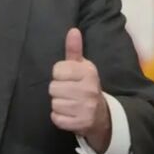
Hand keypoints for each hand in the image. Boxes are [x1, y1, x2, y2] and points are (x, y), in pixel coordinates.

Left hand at [50, 28, 110, 152]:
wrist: (100, 114)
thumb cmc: (86, 86)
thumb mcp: (82, 67)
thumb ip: (74, 50)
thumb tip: (73, 30)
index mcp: (88, 72)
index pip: (57, 70)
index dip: (59, 75)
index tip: (68, 78)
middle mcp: (89, 89)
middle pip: (53, 88)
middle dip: (58, 90)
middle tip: (68, 92)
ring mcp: (86, 107)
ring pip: (54, 103)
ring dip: (58, 104)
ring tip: (69, 103)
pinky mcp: (81, 123)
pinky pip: (56, 118)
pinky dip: (59, 117)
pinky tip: (69, 114)